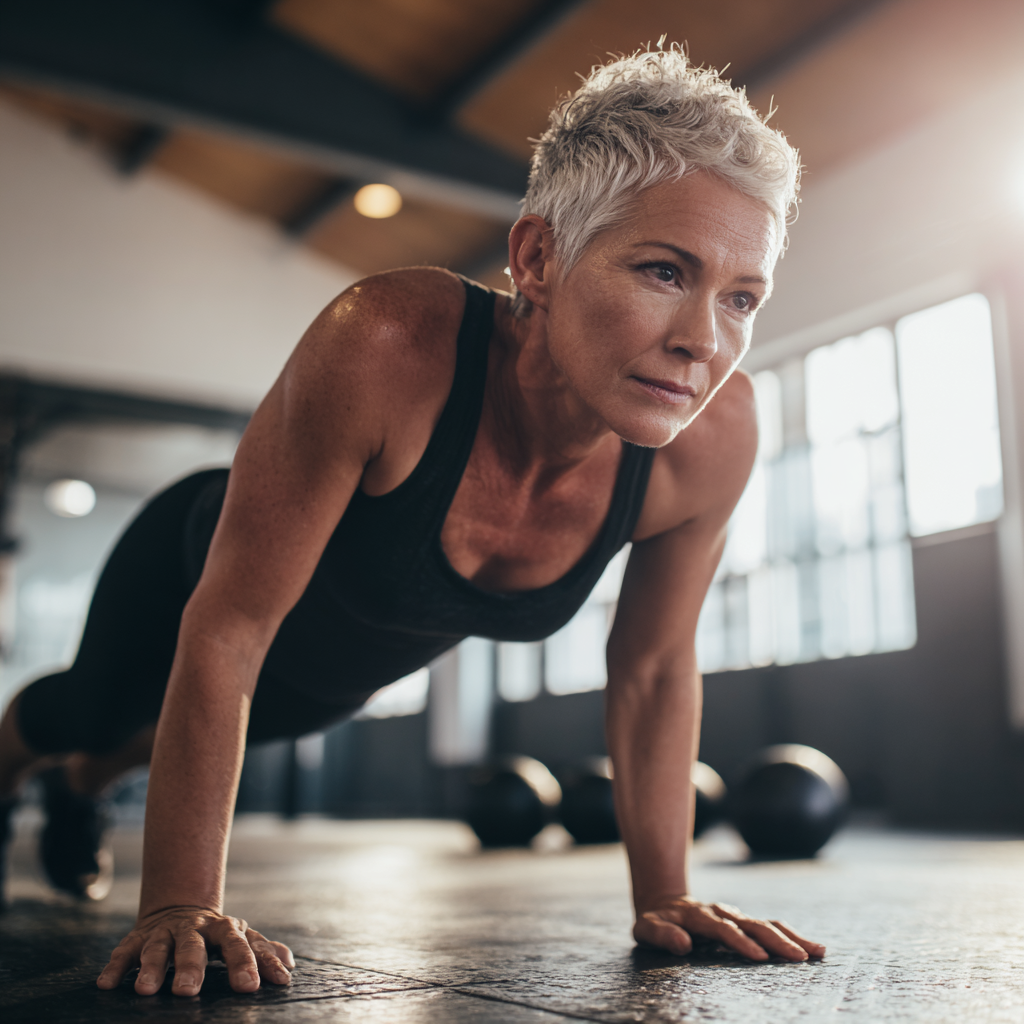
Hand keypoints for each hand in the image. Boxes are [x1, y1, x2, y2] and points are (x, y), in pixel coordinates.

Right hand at [96, 906, 294, 995]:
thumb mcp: (241, 938)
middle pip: (193, 946)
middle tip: (187, 992)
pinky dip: (116, 966)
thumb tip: (288, 966)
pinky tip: (106, 984)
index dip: (246, 963)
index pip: (238, 944)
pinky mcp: (137, 938)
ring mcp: (164, 932)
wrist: (181, 907)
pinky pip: (124, 951)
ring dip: (151, 968)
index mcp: (224, 929)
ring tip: (145, 990)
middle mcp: (194, 929)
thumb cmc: (218, 935)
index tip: (252, 987)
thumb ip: (263, 950)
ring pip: (157, 948)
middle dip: (190, 967)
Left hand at [634, 896, 824, 961]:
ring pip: (767, 924)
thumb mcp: (647, 928)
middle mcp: (722, 913)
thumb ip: (662, 934)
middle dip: (776, 940)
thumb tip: (683, 944)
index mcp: (699, 916)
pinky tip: (813, 949)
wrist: (664, 903)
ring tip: (818, 952)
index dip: (740, 942)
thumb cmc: (655, 922)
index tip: (760, 957)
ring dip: (792, 937)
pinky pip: (771, 928)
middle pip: (752, 924)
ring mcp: (736, 916)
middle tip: (799, 957)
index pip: (722, 929)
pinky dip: (792, 936)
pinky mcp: (744, 923)